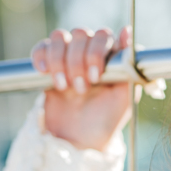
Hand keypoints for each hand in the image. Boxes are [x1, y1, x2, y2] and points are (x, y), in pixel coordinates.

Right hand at [31, 26, 131, 151]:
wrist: (78, 139)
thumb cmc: (105, 119)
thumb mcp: (124, 98)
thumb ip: (128, 68)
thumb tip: (127, 31)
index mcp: (110, 56)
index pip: (103, 36)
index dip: (97, 52)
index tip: (95, 76)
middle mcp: (90, 51)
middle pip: (81, 34)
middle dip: (78, 61)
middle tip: (81, 88)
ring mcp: (68, 55)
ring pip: (60, 37)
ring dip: (60, 61)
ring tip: (65, 87)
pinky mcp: (48, 63)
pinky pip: (41, 47)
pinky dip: (41, 57)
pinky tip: (45, 73)